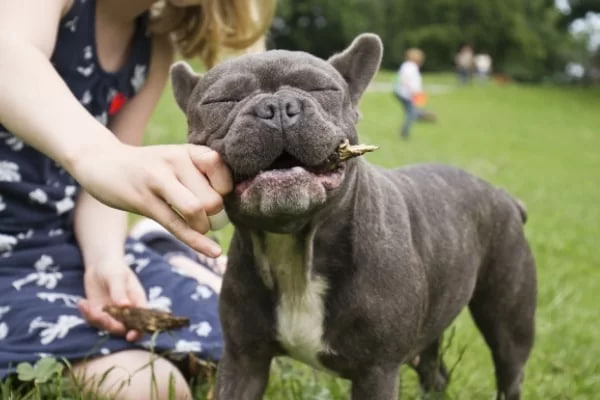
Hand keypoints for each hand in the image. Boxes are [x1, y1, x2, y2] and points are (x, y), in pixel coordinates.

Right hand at [72, 142, 232, 256]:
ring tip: (198, 227)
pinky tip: (213, 251)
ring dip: (203, 227)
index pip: (220, 168)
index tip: (218, 197)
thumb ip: (202, 176)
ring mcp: (157, 180)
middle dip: (215, 216)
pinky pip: (175, 225)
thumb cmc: (149, 167)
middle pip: (212, 198)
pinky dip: (197, 242)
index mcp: (188, 151)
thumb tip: (230, 204)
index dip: (226, 190)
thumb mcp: (176, 161)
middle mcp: (175, 161)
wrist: (102, 162)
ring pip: (195, 210)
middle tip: (207, 218)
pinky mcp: (143, 200)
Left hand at [78, 261, 146, 341]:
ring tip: (86, 304)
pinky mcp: (99, 313)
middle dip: (110, 325)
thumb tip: (125, 306)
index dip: (138, 331)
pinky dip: (86, 314)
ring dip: (95, 319)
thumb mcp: (117, 276)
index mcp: (138, 303)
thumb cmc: (114, 268)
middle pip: (122, 328)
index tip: (130, 336)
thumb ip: (119, 291)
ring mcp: (112, 314)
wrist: (100, 265)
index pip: (142, 321)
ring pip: (106, 326)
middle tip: (98, 314)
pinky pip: (93, 320)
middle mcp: (127, 312)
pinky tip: (81, 302)